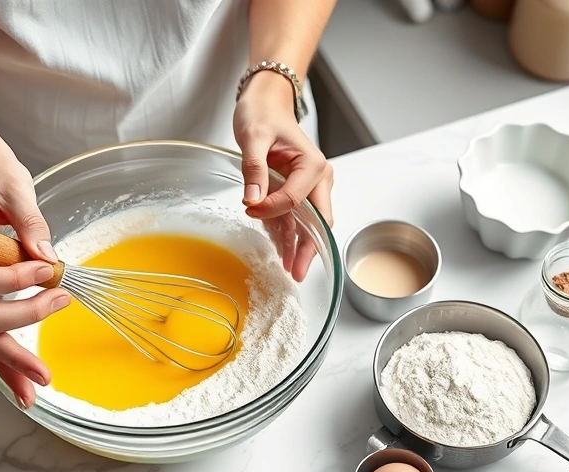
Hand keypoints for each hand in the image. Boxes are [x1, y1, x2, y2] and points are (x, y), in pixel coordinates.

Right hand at [0, 142, 69, 408]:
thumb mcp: (14, 188)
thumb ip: (29, 222)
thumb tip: (46, 257)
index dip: (7, 279)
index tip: (45, 269)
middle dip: (19, 319)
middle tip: (60, 306)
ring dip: (12, 358)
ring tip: (42, 378)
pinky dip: (6, 362)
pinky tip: (25, 388)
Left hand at [235, 72, 333, 280]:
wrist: (267, 103)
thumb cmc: (263, 113)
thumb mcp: (253, 136)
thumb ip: (254, 167)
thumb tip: (254, 198)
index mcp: (312, 165)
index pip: (296, 199)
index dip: (273, 209)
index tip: (250, 209)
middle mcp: (318, 178)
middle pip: (318, 221)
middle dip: (308, 248)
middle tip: (297, 272)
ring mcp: (310, 187)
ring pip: (310, 224)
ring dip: (300, 246)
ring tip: (291, 270)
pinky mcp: (298, 191)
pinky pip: (297, 218)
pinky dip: (290, 234)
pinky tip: (282, 251)